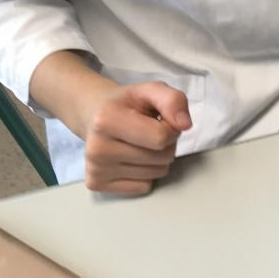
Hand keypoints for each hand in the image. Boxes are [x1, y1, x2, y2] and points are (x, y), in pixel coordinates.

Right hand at [79, 80, 190, 195]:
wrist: (93, 115)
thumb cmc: (126, 104)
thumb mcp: (151, 90)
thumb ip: (173, 100)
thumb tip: (185, 124)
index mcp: (107, 120)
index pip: (161, 138)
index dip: (171, 128)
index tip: (161, 120)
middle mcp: (97, 148)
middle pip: (162, 157)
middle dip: (166, 144)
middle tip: (150, 131)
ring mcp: (96, 169)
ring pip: (156, 174)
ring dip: (158, 159)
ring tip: (141, 143)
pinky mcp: (97, 184)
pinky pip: (144, 187)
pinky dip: (146, 174)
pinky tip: (132, 157)